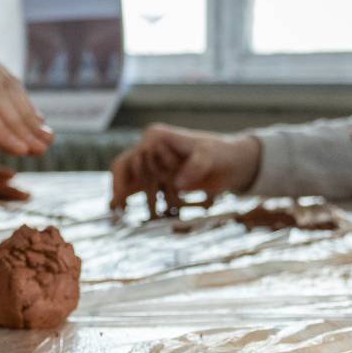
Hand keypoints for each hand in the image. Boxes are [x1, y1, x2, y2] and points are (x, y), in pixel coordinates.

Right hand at [110, 125, 260, 207]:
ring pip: (129, 180)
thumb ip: (195, 167)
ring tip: (120, 215)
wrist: (234, 164)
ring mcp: (153, 164)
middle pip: (124, 169)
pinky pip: (139, 189)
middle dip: (120, 189)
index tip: (128, 197)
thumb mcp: (210, 156)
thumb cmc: (221, 153)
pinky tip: (124, 212)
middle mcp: (150, 149)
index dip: (131, 177)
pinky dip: (132, 199)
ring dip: (125, 196)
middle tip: (118, 209)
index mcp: (156, 137)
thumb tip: (178, 184)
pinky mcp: (159, 178)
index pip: (132, 157)